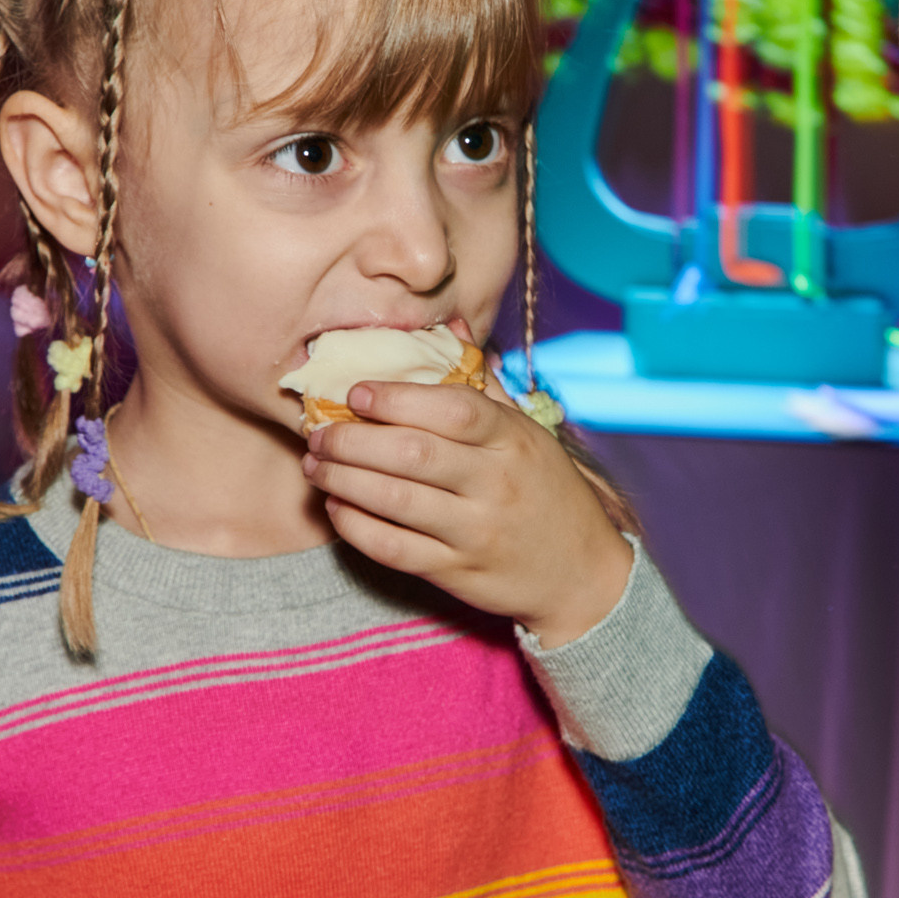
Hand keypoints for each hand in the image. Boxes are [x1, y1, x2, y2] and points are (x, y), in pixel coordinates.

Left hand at [303, 373, 632, 647]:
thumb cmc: (545, 492)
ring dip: (343, 480)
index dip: (397, 398)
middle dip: (353, 440)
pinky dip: (356, 527)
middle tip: (319, 431)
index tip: (355, 392)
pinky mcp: (458, 573)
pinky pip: (395, 548)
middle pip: (413, 454)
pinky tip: (336, 507)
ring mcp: (476, 531)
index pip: (452, 410)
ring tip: (316, 465)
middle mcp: (496, 484)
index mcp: (513, 440)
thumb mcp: (527, 435)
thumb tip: (450, 324)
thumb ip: (483, 385)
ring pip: (396, 501)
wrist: (582, 573)